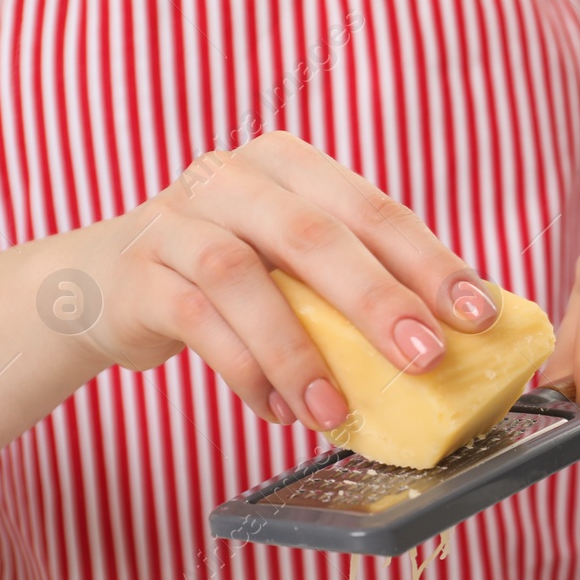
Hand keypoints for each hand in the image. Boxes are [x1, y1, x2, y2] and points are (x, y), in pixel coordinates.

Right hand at [70, 131, 497, 431]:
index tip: (478, 314)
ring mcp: (175, 221)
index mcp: (290, 166)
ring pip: (240, 278)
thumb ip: (357, 285)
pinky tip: (279, 412)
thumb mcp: (293, 267)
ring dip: (299, 354)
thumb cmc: (229, 278)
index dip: (430, 261)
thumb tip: (456, 341)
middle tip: (425, 359)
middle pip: (312, 234)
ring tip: (337, 414)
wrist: (101, 283)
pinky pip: (196, 323)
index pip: (372, 209)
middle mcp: (232, 179)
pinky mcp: (136, 274)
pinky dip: (245, 373)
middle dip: (377, 300)